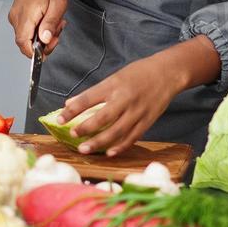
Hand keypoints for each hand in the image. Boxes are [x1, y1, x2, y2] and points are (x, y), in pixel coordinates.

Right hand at [7, 0, 66, 58]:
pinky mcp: (17, 15)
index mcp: (26, 16)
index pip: (24, 44)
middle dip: (44, 42)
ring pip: (27, 37)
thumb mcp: (58, 3)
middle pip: (26, 43)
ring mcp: (15, 16)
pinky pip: (26, 29)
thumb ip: (50, 23)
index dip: (36, 53)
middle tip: (57, 29)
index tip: (49, 46)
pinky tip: (47, 18)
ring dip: (42, 35)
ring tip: (54, 21)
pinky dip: (38, 29)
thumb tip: (44, 40)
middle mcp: (16, 18)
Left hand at [61, 56, 180, 156]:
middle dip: (86, 128)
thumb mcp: (113, 77)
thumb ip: (93, 92)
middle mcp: (125, 99)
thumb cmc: (138, 73)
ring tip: (84, 149)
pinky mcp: (148, 121)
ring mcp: (138, 111)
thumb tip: (70, 104)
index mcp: (114, 85)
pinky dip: (120, 146)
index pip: (88, 98)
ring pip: (117, 131)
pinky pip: (133, 137)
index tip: (59, 119)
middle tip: (72, 136)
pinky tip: (109, 153)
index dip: (72, 110)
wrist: (167, 73)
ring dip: (99, 142)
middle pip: (103, 117)